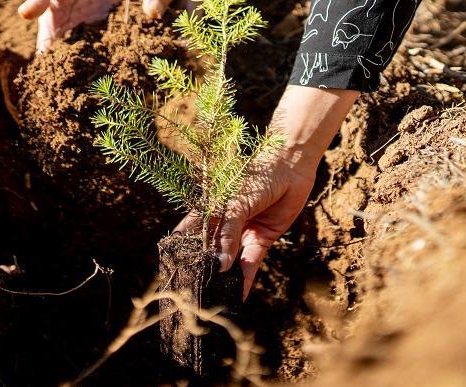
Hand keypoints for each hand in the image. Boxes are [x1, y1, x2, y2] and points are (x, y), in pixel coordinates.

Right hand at [177, 86, 359, 297]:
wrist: (292, 165)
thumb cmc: (258, 175)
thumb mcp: (237, 203)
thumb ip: (227, 234)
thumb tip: (219, 265)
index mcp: (210, 208)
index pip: (191, 233)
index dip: (182, 250)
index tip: (173, 271)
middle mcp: (224, 222)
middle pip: (211, 250)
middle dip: (205, 269)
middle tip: (195, 293)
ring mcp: (243, 231)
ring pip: (230, 260)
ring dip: (225, 278)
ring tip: (216, 299)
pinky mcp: (262, 238)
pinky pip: (251, 262)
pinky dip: (246, 278)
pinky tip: (239, 294)